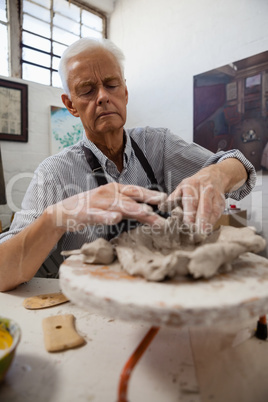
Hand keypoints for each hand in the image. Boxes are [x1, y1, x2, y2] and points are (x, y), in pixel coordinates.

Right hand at [47, 182, 166, 231]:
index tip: (165, 198)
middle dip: (148, 203)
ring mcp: (97, 203)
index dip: (150, 194)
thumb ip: (129, 208)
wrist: (62, 211)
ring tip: (148, 214)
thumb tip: (150, 212)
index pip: (136, 190)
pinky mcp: (86, 213)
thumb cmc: (91, 208)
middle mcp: (108, 193)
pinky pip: (98, 215)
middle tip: (163, 208)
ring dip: (134, 210)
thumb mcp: (112, 205)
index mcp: (114, 189)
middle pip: (131, 198)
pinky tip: (116, 219)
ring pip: (119, 206)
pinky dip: (107, 217)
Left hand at [159, 165, 225, 233]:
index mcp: (191, 186)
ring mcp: (215, 197)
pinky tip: (206, 231)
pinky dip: (212, 223)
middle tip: (195, 234)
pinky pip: (217, 215)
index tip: (187, 224)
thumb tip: (162, 207)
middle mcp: (205, 190)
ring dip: (207, 225)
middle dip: (200, 222)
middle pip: (204, 208)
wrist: (214, 177)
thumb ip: (172, 199)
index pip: (191, 201)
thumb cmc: (193, 186)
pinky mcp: (221, 204)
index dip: (190, 213)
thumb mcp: (180, 188)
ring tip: (201, 235)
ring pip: (212, 212)